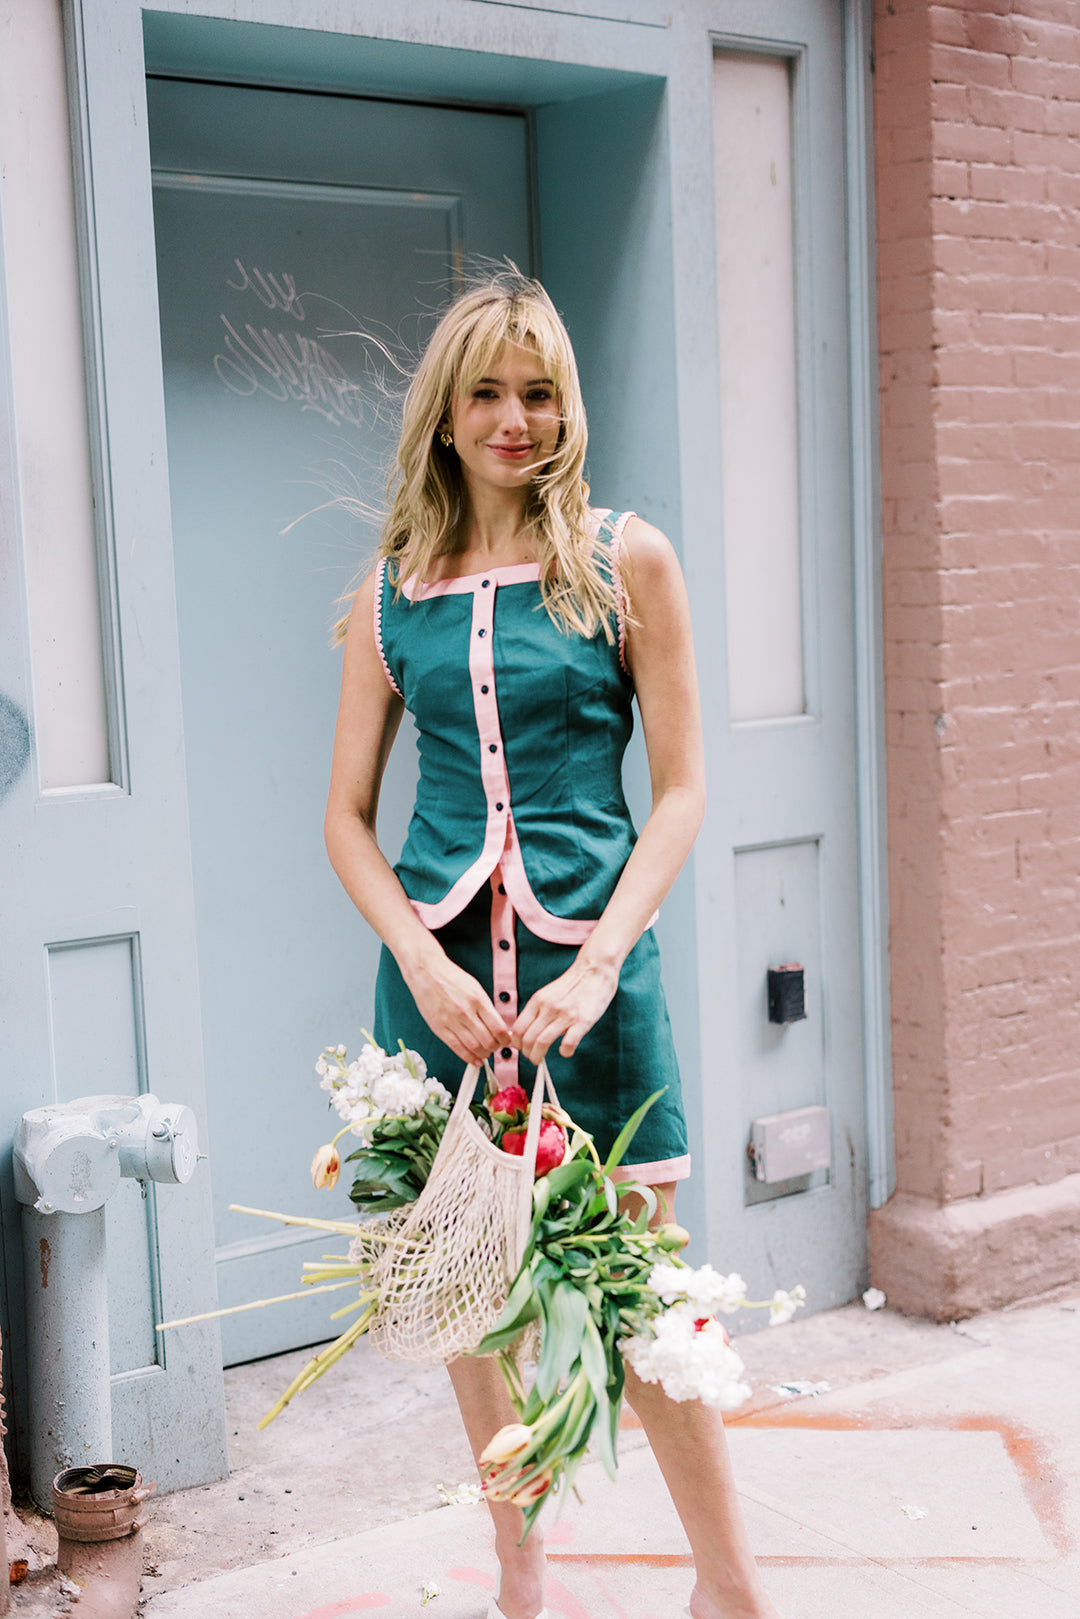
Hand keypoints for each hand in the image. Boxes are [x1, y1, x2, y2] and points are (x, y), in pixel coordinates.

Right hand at [400, 946, 509, 1065]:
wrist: (427, 972)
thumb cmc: (451, 978)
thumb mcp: (475, 988)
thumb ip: (486, 1008)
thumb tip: (498, 1027)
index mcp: (477, 1000)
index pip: (498, 1028)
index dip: (506, 1039)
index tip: (507, 1041)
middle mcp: (465, 1012)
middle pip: (487, 1041)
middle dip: (496, 1047)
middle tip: (497, 1046)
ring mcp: (451, 1022)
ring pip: (473, 1047)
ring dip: (484, 1054)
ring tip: (486, 1052)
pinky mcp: (439, 1028)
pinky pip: (456, 1048)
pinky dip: (468, 1057)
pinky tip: (475, 1059)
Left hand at [511, 957, 618, 1063]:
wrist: (595, 970)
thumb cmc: (573, 984)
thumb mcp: (548, 993)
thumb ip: (538, 1010)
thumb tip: (528, 1032)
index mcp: (538, 1000)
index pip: (518, 1028)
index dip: (517, 1043)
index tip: (522, 1048)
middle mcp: (548, 1008)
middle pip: (527, 1039)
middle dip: (527, 1054)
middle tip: (533, 1058)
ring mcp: (565, 1015)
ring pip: (542, 1043)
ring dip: (538, 1057)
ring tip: (540, 1061)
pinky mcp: (583, 1021)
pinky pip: (568, 1044)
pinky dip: (564, 1052)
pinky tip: (566, 1051)